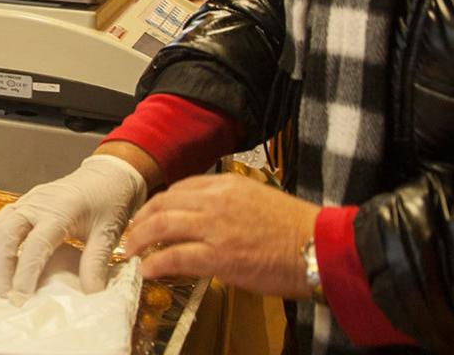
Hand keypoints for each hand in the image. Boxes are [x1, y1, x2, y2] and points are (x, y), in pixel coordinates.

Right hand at [0, 154, 147, 297]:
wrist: (107, 174)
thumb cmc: (109, 202)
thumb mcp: (108, 233)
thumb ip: (96, 262)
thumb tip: (90, 294)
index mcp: (60, 210)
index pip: (35, 244)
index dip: (26, 272)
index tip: (22, 296)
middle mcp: (37, 203)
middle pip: (5, 233)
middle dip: (0, 266)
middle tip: (6, 294)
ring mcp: (27, 200)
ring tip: (0, 282)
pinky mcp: (23, 203)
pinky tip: (0, 262)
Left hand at [125, 173, 318, 297]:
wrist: (321, 247)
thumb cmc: (298, 228)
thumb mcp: (260, 199)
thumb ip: (230, 203)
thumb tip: (209, 217)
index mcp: (227, 185)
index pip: (181, 188)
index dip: (160, 202)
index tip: (152, 213)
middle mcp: (216, 201)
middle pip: (163, 203)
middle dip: (142, 219)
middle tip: (133, 232)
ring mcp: (215, 228)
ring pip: (161, 225)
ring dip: (140, 238)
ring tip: (132, 250)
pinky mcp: (219, 256)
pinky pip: (175, 256)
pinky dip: (156, 262)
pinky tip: (148, 268)